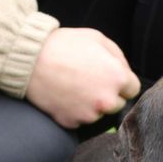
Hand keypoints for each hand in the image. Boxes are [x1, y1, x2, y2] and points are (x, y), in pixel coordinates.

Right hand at [26, 28, 140, 128]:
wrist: (30, 58)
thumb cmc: (65, 45)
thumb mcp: (97, 39)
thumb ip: (118, 57)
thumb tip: (126, 73)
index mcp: (118, 78)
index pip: (132, 89)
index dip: (121, 82)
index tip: (107, 76)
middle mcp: (107, 101)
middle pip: (117, 104)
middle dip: (107, 94)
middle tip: (87, 80)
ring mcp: (89, 115)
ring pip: (98, 113)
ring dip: (91, 104)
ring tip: (73, 85)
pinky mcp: (71, 122)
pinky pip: (78, 119)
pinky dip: (73, 110)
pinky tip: (63, 94)